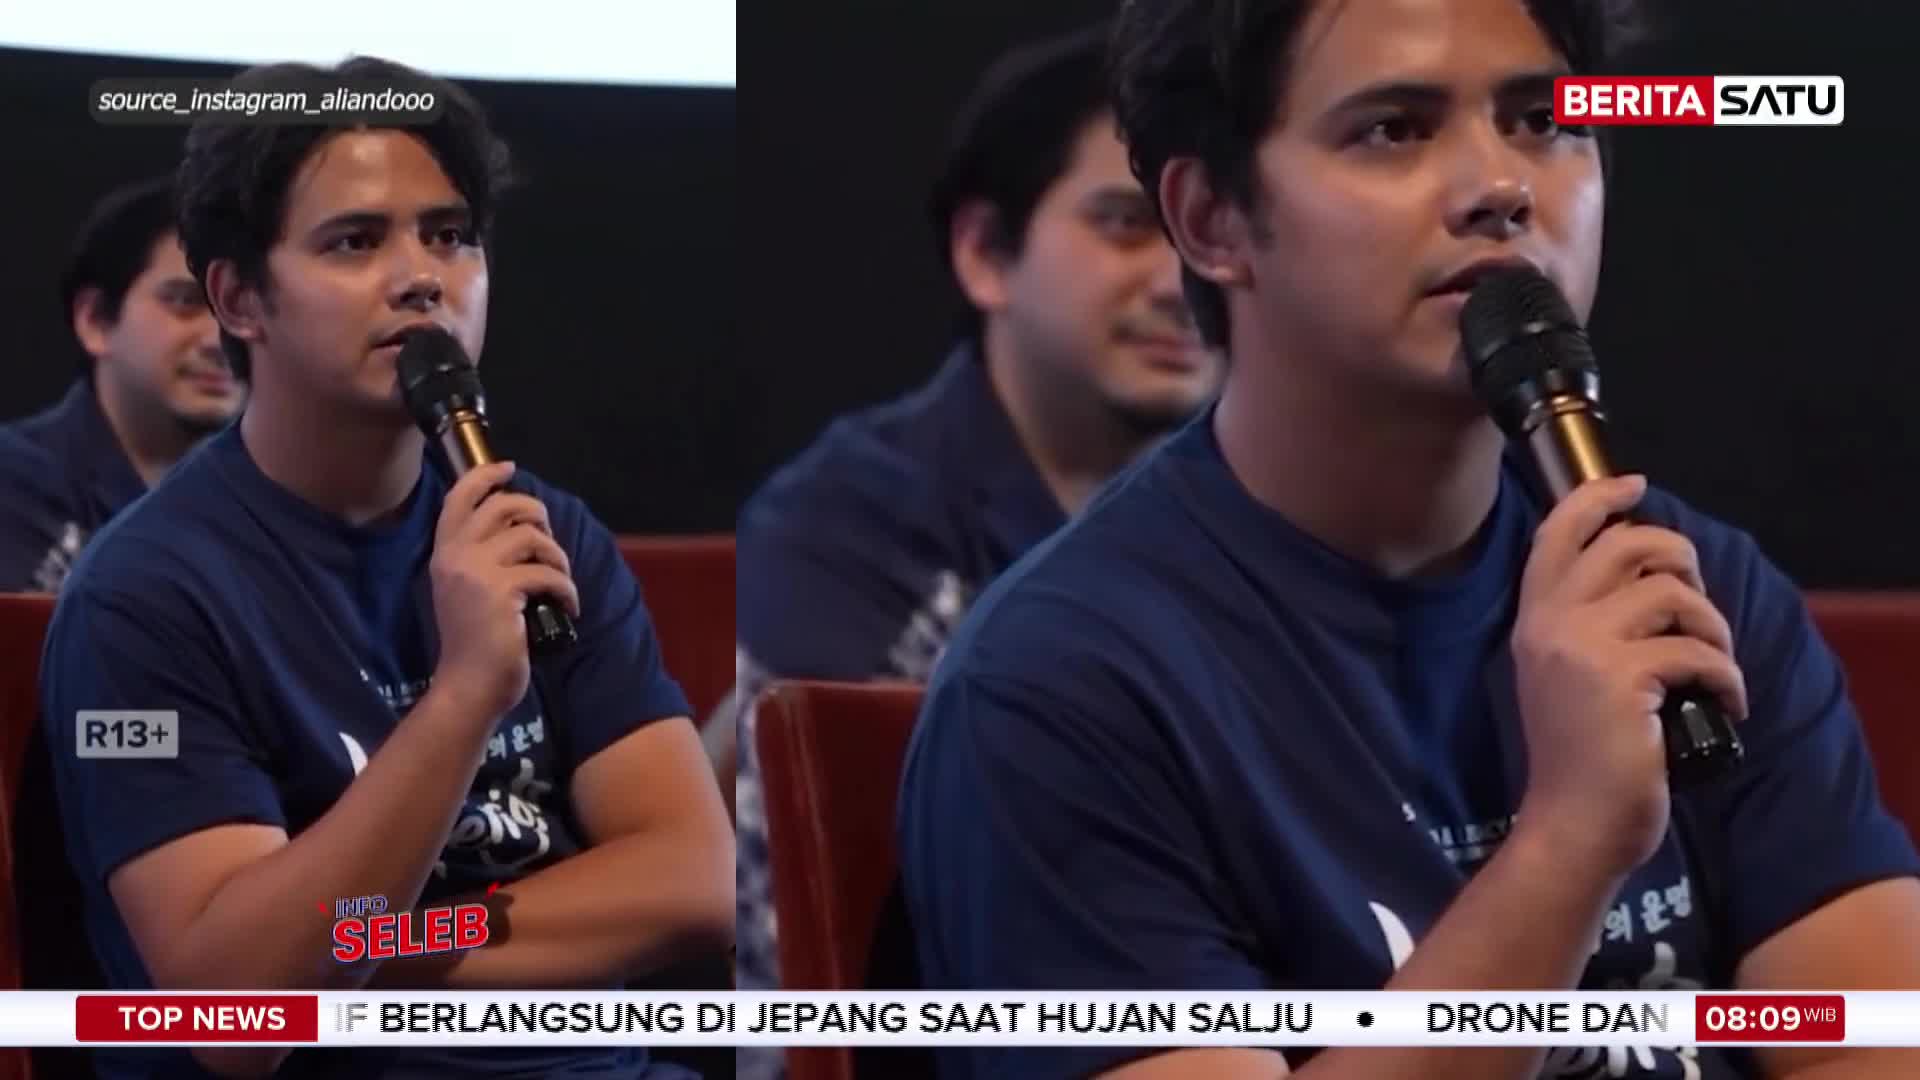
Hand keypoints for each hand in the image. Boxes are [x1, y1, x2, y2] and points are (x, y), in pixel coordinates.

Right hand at [427, 462, 580, 722]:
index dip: (486, 476)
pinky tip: (569, 607)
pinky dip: (567, 589)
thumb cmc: (474, 643)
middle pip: (502, 505)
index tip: (510, 468)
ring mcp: (475, 572)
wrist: (468, 686)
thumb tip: (518, 529)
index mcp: (443, 553)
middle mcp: (454, 556)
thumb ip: (479, 559)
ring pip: (531, 536)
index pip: (458, 497)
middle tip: (549, 537)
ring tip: (561, 580)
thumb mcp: (465, 591)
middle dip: (536, 512)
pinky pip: (548, 573)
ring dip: (557, 556)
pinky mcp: (501, 592)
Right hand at [1510, 475, 1747, 879]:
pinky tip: (1728, 702)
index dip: (1598, 496)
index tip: (1635, 484)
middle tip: (1697, 598)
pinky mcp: (1622, 680)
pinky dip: (1727, 674)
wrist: (1571, 823)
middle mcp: (1549, 623)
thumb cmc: (1575, 756)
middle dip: (1679, 557)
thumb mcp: (1561, 676)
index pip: (1556, 531)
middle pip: (1625, 543)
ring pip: (1670, 592)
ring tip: (1716, 661)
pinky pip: (1696, 650)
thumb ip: (1581, 626)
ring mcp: (1582, 648)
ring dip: (1712, 624)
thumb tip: (1642, 578)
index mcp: (1532, 619)